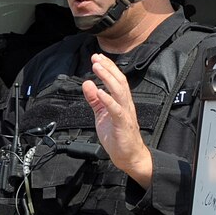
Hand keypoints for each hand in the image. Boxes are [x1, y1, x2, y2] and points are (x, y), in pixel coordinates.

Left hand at [81, 53, 152, 187]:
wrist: (128, 156)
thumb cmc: (117, 136)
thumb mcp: (101, 114)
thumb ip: (94, 100)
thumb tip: (87, 84)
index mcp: (121, 101)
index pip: (116, 80)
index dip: (108, 67)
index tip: (97, 57)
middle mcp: (126, 104)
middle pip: (119, 81)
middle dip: (108, 68)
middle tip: (96, 57)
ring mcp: (125, 113)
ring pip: (119, 91)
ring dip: (107, 78)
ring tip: (97, 68)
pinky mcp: (122, 124)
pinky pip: (116, 109)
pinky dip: (108, 99)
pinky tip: (99, 92)